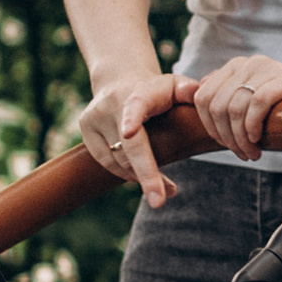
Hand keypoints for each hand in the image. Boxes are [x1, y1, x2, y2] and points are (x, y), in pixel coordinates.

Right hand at [78, 69, 191, 205]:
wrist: (120, 81)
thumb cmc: (156, 91)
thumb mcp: (174, 85)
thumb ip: (187, 90)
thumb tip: (196, 92)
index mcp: (137, 92)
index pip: (134, 106)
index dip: (131, 119)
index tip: (129, 132)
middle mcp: (111, 103)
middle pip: (128, 145)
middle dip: (145, 173)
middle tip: (159, 200)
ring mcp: (94, 116)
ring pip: (118, 159)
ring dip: (141, 178)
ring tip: (165, 190)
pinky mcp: (85, 128)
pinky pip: (107, 162)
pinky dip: (126, 174)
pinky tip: (142, 179)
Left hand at [188, 52, 281, 161]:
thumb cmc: (280, 108)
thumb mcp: (249, 100)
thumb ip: (223, 95)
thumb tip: (194, 94)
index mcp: (234, 67)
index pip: (203, 98)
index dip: (209, 127)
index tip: (225, 145)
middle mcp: (247, 63)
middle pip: (217, 106)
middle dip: (226, 137)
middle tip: (241, 154)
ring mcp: (266, 67)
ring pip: (234, 108)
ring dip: (240, 139)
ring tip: (251, 153)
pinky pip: (257, 103)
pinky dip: (252, 126)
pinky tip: (258, 139)